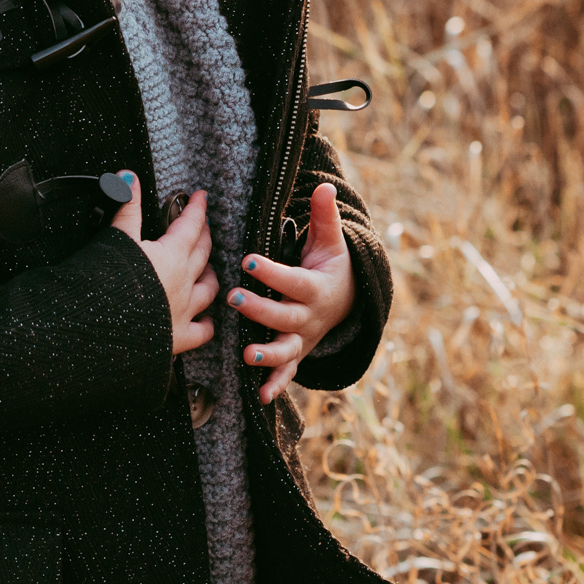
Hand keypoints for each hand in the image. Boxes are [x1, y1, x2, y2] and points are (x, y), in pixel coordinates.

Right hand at [111, 172, 217, 354]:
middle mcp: (183, 282)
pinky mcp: (178, 338)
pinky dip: (207, 323)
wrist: (95, 329)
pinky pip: (203, 331)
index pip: (191, 224)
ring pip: (208, 289)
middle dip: (205, 236)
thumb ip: (126, 206)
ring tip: (207, 268)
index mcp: (171, 256)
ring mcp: (183, 311)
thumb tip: (129, 177)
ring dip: (209, 275)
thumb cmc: (105, 283)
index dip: (197, 208)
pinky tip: (207, 320)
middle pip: (203, 253)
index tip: (201, 197)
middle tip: (203, 226)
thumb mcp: (116, 237)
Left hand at [227, 182, 355, 403]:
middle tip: (233, 298)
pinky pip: (287, 372)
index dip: (271, 272)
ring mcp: (303, 338)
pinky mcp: (296, 353)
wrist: (349, 301)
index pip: (292, 280)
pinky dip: (275, 385)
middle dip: (259, 310)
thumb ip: (325, 216)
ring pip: (286, 349)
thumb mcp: (331, 241)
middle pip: (284, 316)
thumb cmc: (331, 266)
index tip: (247, 260)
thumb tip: (325, 186)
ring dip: (267, 354)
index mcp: (316, 287)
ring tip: (247, 354)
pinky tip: (260, 396)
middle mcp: (310, 317)